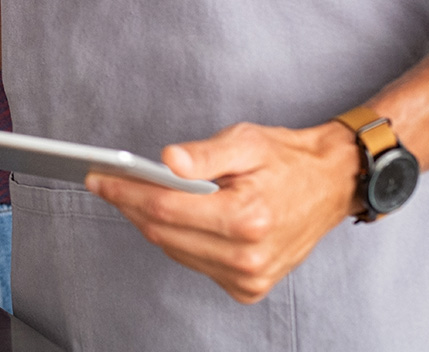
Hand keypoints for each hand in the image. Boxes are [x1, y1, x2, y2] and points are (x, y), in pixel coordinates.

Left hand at [85, 121, 361, 302]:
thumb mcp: (246, 140)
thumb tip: (165, 161)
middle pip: (164, 233)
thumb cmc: (286, 160)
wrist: (331, 185)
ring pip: (175, 251)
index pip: (165, 207)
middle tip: (105, 182)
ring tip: (131, 195)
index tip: (97, 178)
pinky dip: (178, 240)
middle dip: (130, 206)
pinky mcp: (249, 288)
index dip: (125, 192)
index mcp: (247, 217)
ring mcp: (249, 277)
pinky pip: (195, 263)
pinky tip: (171, 217)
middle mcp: (248, 256)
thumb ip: (204, 154)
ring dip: (150, 224)